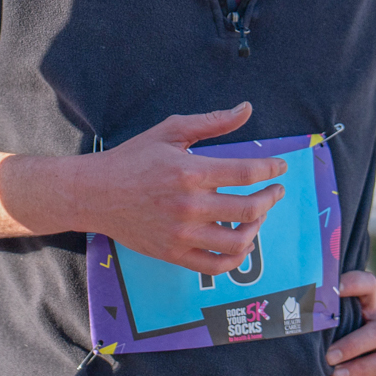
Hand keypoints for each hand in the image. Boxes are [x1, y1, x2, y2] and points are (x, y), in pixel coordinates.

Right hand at [75, 102, 286, 275]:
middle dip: (271, 198)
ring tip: (257, 215)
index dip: (271, 169)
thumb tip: (246, 109)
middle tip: (275, 190)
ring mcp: (182, 233)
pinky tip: (241, 243)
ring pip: (238, 241)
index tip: (280, 167)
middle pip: (249, 208)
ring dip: (257, 227)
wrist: (95, 193)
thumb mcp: (169, 131)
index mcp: (190, 171)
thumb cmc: (132, 159)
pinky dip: (237, 257)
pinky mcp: (174, 253)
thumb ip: (211, 122)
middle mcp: (189, 205)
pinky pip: (216, 265)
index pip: (247, 172)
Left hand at [324, 270, 375, 375]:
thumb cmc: (361, 329)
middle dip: (352, 345)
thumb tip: (290, 312)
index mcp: (372, 306)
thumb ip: (330, 312)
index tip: (334, 287)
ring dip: (360, 369)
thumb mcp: (352, 314)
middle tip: (328, 357)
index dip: (354, 283)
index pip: (369, 285)